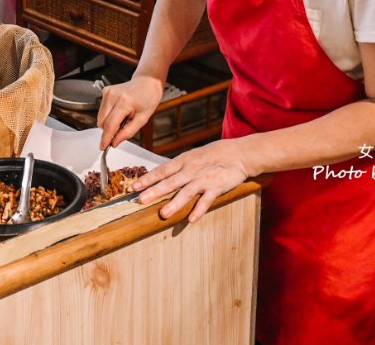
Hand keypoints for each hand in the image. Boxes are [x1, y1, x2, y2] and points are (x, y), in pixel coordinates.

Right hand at [97, 75, 163, 149]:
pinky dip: (108, 115)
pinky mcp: (105, 91)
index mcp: (124, 102)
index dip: (106, 138)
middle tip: (123, 127)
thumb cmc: (148, 99)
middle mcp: (113, 96)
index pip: (110, 125)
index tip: (103, 147)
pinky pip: (102, 110)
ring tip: (123, 117)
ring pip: (100, 117)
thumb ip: (128, 132)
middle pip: (102, 122)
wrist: (147, 82)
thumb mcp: (143, 119)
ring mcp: (108, 92)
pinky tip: (119, 111)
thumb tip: (115, 142)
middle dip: (110, 130)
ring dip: (109, 122)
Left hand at [132, 138, 250, 221]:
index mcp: (183, 161)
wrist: (239, 153)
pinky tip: (190, 220)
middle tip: (140, 200)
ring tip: (163, 214)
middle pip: (169, 182)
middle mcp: (191, 170)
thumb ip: (179, 166)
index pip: (162, 170)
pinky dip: (198, 210)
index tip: (134, 186)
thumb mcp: (193, 156)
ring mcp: (203, 179)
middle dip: (154, 191)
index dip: (148, 178)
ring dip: (174, 203)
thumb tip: (163, 175)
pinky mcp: (216, 188)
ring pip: (186, 192)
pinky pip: (206, 201)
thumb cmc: (214, 154)